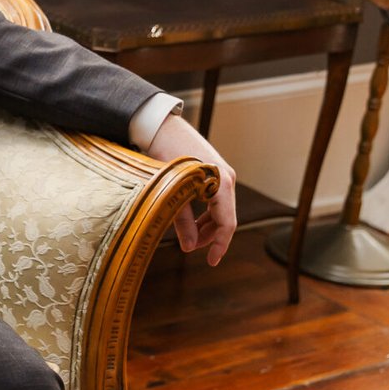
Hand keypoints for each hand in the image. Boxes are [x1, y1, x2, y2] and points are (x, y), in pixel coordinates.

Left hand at [146, 114, 237, 265]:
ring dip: (207, 225)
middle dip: (210, 237)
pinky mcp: (213, 172)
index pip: (227, 224)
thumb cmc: (163, 155)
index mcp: (221, 184)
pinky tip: (190, 219)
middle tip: (189, 248)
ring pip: (220, 209)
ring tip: (188, 237)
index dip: (219, 245)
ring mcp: (221, 174)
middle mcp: (226, 179)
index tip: (211, 262)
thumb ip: (181, 220)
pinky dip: (204, 212)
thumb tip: (188, 247)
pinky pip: (215, 199)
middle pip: (225, 218)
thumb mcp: (170, 191)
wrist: (161, 127)